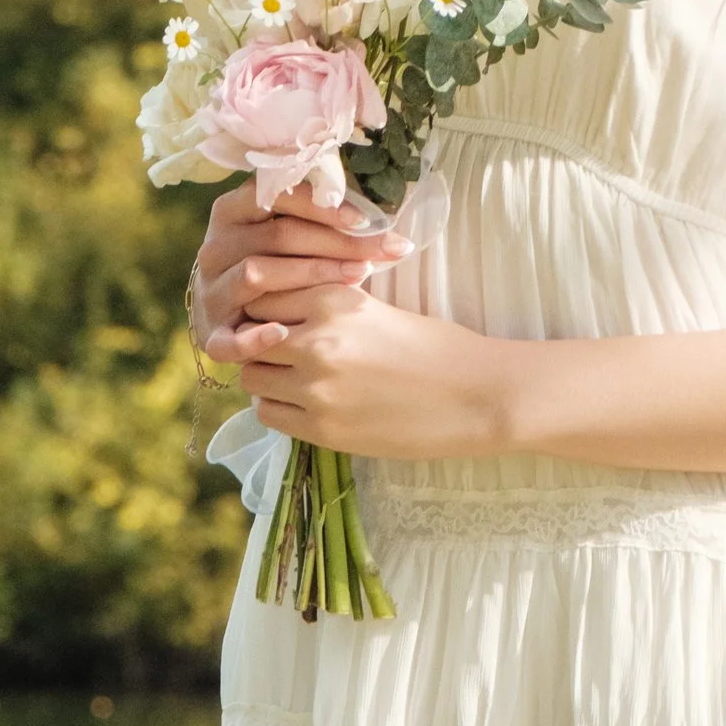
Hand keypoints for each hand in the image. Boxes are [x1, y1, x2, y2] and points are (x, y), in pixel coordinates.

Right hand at [190, 181, 408, 364]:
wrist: (224, 307)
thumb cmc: (273, 261)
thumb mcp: (285, 231)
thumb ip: (318, 218)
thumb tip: (380, 218)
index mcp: (233, 211)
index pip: (277, 197)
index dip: (321, 207)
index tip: (363, 220)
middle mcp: (217, 246)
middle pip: (277, 236)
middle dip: (333, 243)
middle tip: (377, 254)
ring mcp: (212, 289)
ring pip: (257, 274)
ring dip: (310, 276)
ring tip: (357, 278)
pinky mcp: (211, 332)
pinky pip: (228, 336)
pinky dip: (255, 336)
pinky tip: (283, 333)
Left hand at [237, 284, 513, 462]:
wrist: (476, 396)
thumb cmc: (437, 347)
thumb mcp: (377, 308)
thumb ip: (327, 308)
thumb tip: (278, 314)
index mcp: (335, 300)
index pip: (263, 296)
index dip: (264, 307)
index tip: (275, 316)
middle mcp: (318, 341)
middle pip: (249, 338)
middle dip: (259, 343)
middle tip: (280, 351)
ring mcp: (317, 388)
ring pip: (253, 378)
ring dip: (267, 377)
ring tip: (294, 379)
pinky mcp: (323, 429)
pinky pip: (269, 415)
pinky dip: (278, 408)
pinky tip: (305, 404)